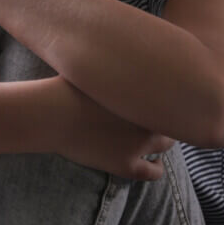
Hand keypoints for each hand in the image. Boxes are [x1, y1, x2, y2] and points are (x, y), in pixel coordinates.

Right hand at [54, 79, 174, 180]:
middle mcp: (149, 119)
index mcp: (145, 94)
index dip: (166, 95)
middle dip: (166, 116)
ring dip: (164, 141)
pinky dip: (158, 168)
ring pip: (166, 144)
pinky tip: (157, 164)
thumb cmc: (66, 88)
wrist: (51, 114)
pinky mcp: (126, 164)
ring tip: (159, 139)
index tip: (159, 94)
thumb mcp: (95, 68)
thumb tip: (121, 52)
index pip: (171, 94)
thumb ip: (117, 67)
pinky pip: (153, 172)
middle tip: (157, 113)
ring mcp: (139, 143)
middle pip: (171, 119)